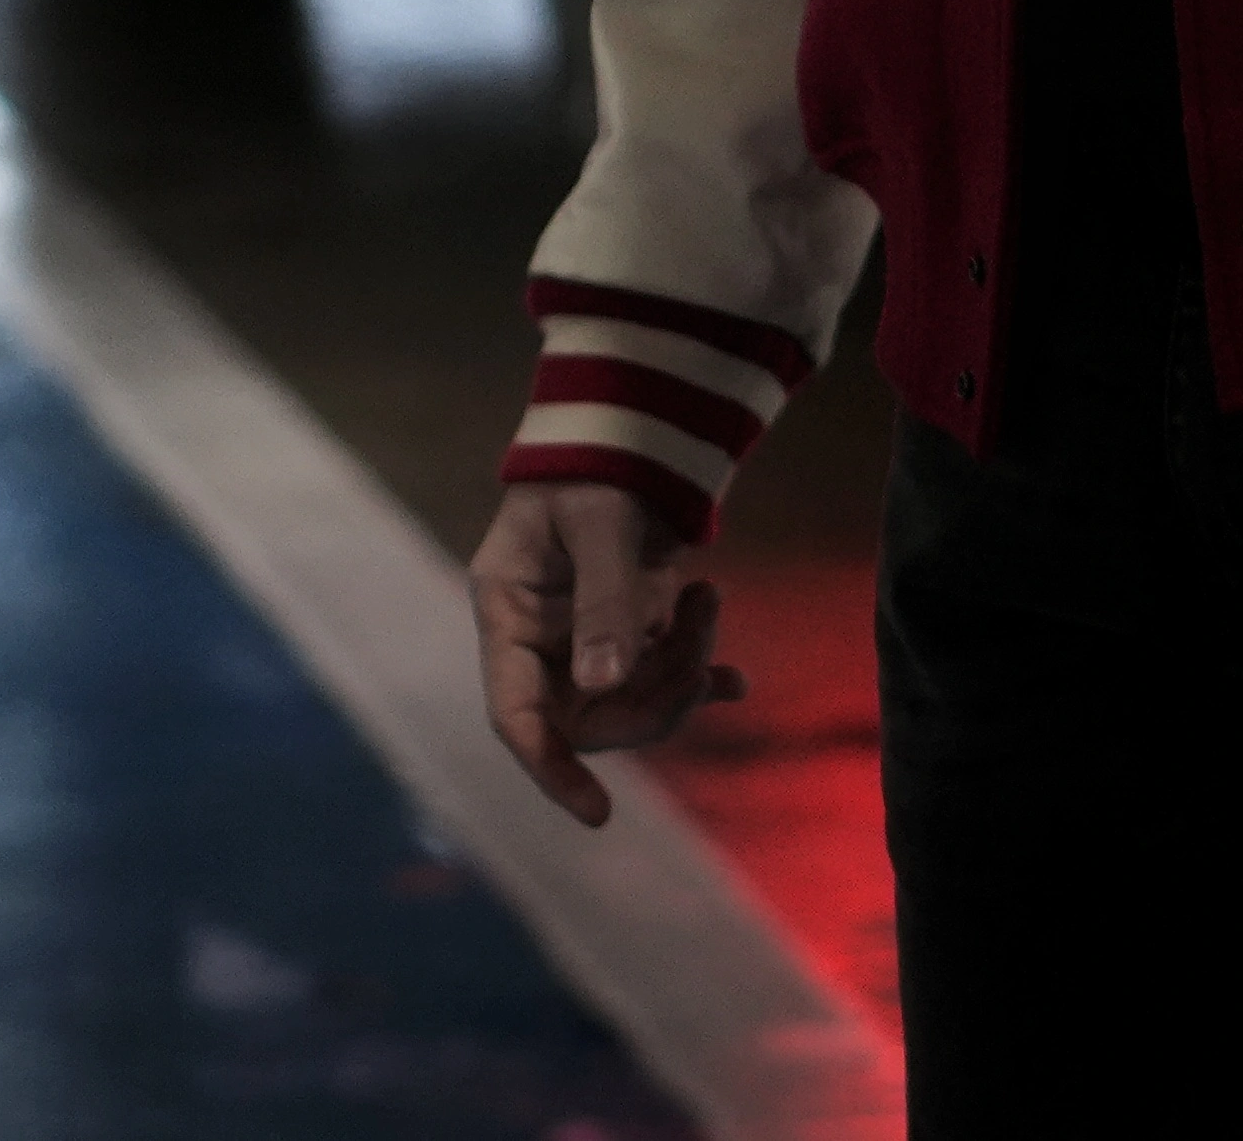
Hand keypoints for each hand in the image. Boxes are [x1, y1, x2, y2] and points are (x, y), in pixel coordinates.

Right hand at [469, 482, 740, 827]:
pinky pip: (656, 679)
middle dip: (656, 693)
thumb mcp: (603, 522)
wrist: (629, 430)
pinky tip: (735, 679)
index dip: (550, 768)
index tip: (597, 813)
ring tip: (710, 598)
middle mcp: (537, 638)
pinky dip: (697, 675)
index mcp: (508, 612)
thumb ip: (605, 600)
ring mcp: (578, 640)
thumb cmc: (599, 464)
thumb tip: (607, 684)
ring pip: (633, 699)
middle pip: (590, 717)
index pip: (516, 714)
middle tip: (703, 631)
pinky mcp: (619, 634)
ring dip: (683, 669)